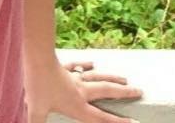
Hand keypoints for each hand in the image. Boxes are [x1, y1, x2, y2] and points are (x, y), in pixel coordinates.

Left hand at [25, 59, 142, 122]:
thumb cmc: (35, 86)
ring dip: (111, 77)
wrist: (34, 58)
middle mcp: (79, 91)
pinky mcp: (63, 67)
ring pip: (97, 77)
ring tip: (125, 78)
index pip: (100, 118)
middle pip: (106, 92)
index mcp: (77, 105)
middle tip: (140, 91)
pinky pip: (77, 66)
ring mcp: (72, 77)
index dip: (118, 122)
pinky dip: (85, 65)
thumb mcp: (35, 111)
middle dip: (124, 93)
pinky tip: (92, 63)